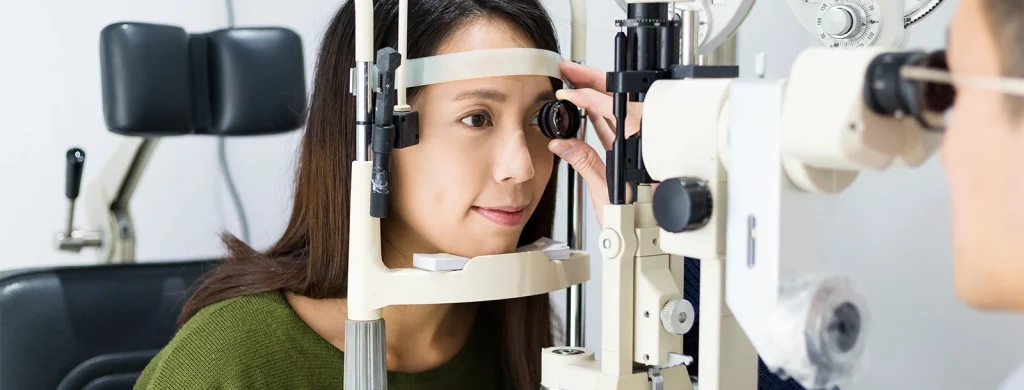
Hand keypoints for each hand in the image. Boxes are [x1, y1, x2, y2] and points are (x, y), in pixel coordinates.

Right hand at [548, 61, 643, 225]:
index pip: (610, 109)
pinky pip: (617, 127)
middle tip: (571, 70)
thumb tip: (563, 143)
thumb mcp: (604, 192)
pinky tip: (586, 109)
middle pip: (618, 100)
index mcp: (638, 145)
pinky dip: (600, 115)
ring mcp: (639, 146)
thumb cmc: (638, 221)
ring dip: (596, 96)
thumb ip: (584, 163)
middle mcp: (643, 141)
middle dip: (593, 81)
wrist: (650, 238)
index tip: (567, 93)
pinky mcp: (634, 154)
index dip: (586, 96)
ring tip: (575, 83)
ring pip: (618, 112)